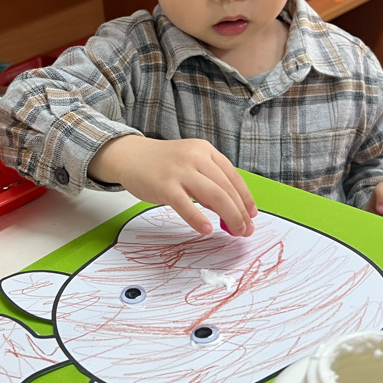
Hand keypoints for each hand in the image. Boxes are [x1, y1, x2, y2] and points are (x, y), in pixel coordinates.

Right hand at [88, 135, 256, 236]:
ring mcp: (180, 171)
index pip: (233, 176)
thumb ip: (208, 181)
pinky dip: (198, 219)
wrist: (130, 155)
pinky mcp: (165, 186)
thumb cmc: (162, 163)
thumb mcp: (190, 162)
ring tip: (234, 232)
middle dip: (240, 212)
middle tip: (246, 230)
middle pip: (226, 188)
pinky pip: (186, 205)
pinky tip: (207, 229)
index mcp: (205, 150)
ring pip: (214, 196)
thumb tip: (229, 211)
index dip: (245, 198)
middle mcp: (196, 157)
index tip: (251, 215)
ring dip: (229, 217)